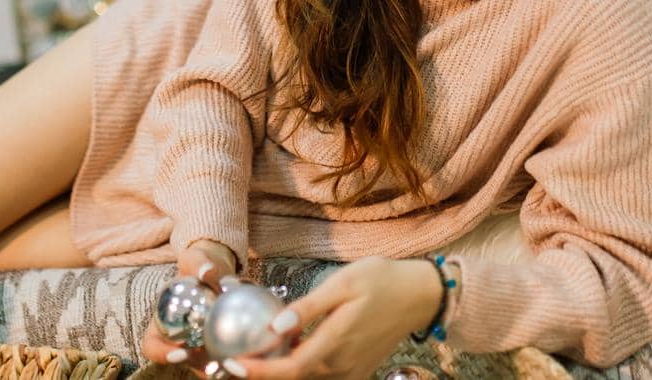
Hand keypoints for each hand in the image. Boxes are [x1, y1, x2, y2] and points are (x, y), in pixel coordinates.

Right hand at [142, 238, 242, 374]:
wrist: (217, 268)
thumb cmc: (199, 263)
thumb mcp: (195, 258)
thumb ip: (198, 263)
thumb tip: (207, 271)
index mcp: (161, 323)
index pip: (152, 346)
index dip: (161, 354)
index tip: (178, 353)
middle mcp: (178, 339)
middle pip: (182, 362)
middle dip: (196, 368)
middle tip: (213, 364)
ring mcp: (200, 345)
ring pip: (206, 366)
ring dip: (219, 369)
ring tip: (234, 363)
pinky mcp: (221, 344)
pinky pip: (228, 356)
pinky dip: (238, 356)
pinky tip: (254, 350)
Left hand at [226, 256, 444, 379]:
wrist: (419, 295)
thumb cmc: (381, 281)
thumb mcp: (343, 282)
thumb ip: (309, 308)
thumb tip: (275, 327)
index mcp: (336, 342)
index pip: (290, 368)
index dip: (259, 371)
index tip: (233, 364)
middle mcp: (342, 365)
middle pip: (294, 379)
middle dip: (262, 373)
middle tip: (234, 360)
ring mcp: (351, 371)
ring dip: (281, 372)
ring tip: (256, 355)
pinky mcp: (356, 370)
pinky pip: (322, 377)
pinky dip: (301, 370)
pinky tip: (290, 349)